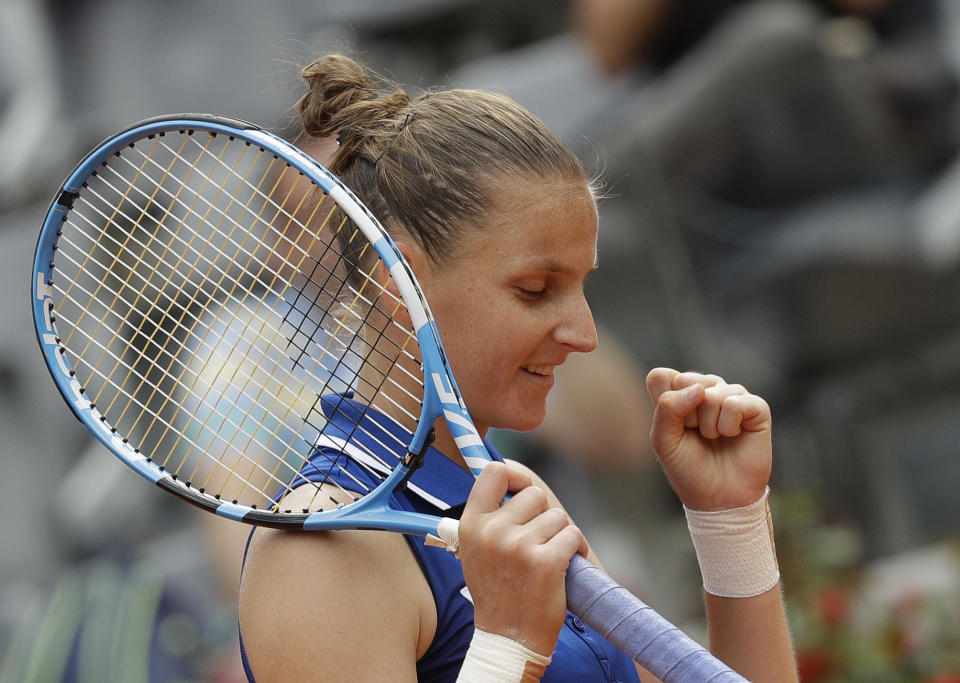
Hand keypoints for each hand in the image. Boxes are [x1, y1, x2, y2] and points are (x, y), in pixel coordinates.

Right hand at [458, 461, 586, 655]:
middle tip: (537, 542)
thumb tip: (508, 474)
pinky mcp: (546, 561)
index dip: (515, 477)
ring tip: (547, 558)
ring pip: (558, 516)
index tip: (523, 490)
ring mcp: (519, 546)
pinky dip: (575, 548)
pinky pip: (572, 534)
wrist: (508, 638)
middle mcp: (492, 531)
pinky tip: (563, 566)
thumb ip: (489, 515)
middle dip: (543, 515)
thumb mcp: (477, 550)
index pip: (495, 472)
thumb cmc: (497, 591)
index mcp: (471, 525)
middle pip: (535, 494)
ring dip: (559, 535)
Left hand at [646, 368, 771, 510]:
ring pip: (712, 393)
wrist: (718, 498)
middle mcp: (706, 390)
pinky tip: (733, 435)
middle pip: (687, 380)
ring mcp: (731, 396)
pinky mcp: (756, 407)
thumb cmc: (689, 468)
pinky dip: (729, 426)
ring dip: (709, 425)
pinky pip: (736, 403)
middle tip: (696, 435)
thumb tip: (699, 390)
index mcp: (679, 394)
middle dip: (687, 415)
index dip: (664, 404)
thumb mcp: (664, 441)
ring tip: (715, 438)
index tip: (674, 428)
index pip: (661, 376)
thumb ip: (667, 409)